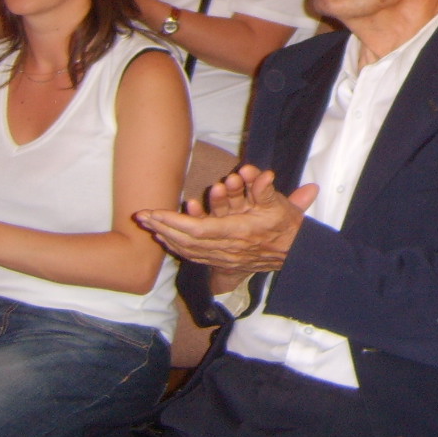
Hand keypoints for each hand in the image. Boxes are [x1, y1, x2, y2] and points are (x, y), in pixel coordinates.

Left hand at [134, 165, 317, 273]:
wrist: (295, 255)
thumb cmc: (286, 226)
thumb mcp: (280, 204)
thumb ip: (266, 189)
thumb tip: (263, 174)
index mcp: (238, 232)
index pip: (198, 229)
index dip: (174, 222)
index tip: (155, 212)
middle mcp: (227, 249)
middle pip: (186, 241)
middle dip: (162, 228)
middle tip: (142, 217)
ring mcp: (223, 258)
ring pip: (187, 251)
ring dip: (166, 237)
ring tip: (149, 226)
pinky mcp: (223, 262)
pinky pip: (194, 257)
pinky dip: (177, 247)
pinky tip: (166, 240)